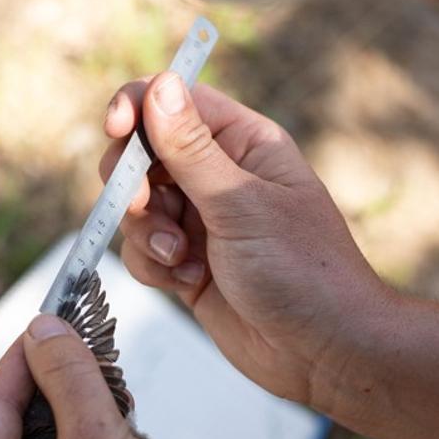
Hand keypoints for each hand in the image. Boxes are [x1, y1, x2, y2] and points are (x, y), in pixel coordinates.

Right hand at [103, 72, 395, 408]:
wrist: (322, 352)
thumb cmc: (303, 271)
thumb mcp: (241, 204)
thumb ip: (190, 150)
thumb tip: (159, 86)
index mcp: (245, 144)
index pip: (176, 103)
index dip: (139, 108)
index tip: (116, 128)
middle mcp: (220, 176)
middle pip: (144, 154)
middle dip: (134, 183)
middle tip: (145, 207)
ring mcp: (201, 221)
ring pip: (138, 206)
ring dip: (148, 232)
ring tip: (182, 260)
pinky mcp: (188, 264)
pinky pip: (144, 250)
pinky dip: (155, 266)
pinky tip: (189, 282)